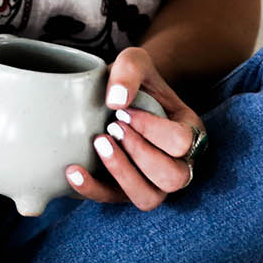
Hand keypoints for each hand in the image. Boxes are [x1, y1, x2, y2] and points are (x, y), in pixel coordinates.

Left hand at [65, 46, 204, 210]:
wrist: (118, 95)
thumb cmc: (133, 79)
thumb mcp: (134, 61)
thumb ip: (129, 70)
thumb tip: (115, 101)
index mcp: (190, 132)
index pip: (182, 142)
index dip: (152, 129)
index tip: (125, 111)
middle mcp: (179, 163)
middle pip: (174, 178)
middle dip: (140, 153)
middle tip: (113, 127)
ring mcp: (153, 181)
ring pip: (149, 199)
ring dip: (122, 173)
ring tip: (99, 143)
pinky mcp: (124, 189)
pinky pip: (113, 201)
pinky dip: (92, 188)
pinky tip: (73, 170)